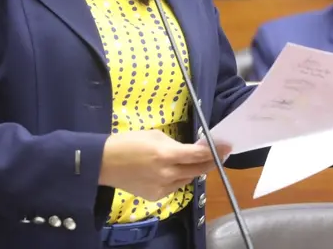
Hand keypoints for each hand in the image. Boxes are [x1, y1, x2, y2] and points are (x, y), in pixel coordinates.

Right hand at [99, 130, 229, 200]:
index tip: (227, 146)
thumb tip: (191, 150)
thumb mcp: (155, 135)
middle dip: (211, 161)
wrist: (104, 163)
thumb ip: (175, 144)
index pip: (198, 155)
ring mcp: (162, 188)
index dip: (216, 151)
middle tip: (220, 154)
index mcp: (167, 154)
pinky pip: (174, 186)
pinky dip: (177, 178)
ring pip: (187, 179)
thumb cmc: (128, 142)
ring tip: (192, 161)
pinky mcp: (156, 196)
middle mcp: (168, 173)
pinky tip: (170, 170)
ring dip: (193, 170)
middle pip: (198, 170)